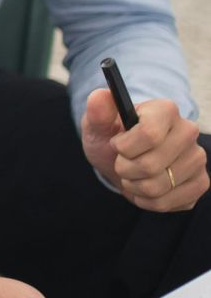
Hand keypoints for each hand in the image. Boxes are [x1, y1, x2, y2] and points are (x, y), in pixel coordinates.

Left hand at [81, 88, 206, 213]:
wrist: (125, 161)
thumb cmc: (112, 139)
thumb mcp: (97, 125)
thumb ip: (97, 112)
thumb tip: (99, 95)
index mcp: (165, 110)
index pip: (149, 134)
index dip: (124, 147)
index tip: (117, 145)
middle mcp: (188, 132)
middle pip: (150, 165)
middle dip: (125, 169)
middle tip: (122, 162)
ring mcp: (197, 158)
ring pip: (157, 187)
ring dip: (134, 186)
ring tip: (132, 175)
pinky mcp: (200, 183)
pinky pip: (167, 203)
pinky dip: (146, 200)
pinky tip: (144, 187)